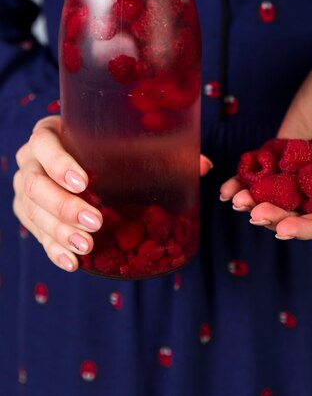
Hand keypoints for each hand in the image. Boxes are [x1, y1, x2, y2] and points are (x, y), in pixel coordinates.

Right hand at [13, 115, 212, 271]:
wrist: (76, 160)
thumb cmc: (105, 148)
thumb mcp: (127, 144)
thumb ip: (162, 151)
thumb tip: (203, 165)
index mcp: (50, 134)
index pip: (44, 144)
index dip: (59, 163)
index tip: (84, 181)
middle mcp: (30, 161)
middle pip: (35, 184)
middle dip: (64, 207)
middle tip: (96, 222)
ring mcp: (25, 190)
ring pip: (32, 211)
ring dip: (59, 232)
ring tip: (87, 247)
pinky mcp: (29, 214)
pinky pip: (35, 234)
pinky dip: (53, 249)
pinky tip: (73, 262)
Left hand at [220, 55, 311, 239]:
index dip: (308, 228)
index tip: (284, 229)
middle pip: (299, 213)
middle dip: (275, 217)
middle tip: (254, 212)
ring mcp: (302, 172)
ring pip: (277, 197)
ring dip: (256, 203)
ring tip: (237, 200)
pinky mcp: (283, 155)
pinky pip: (262, 173)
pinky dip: (244, 182)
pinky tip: (228, 188)